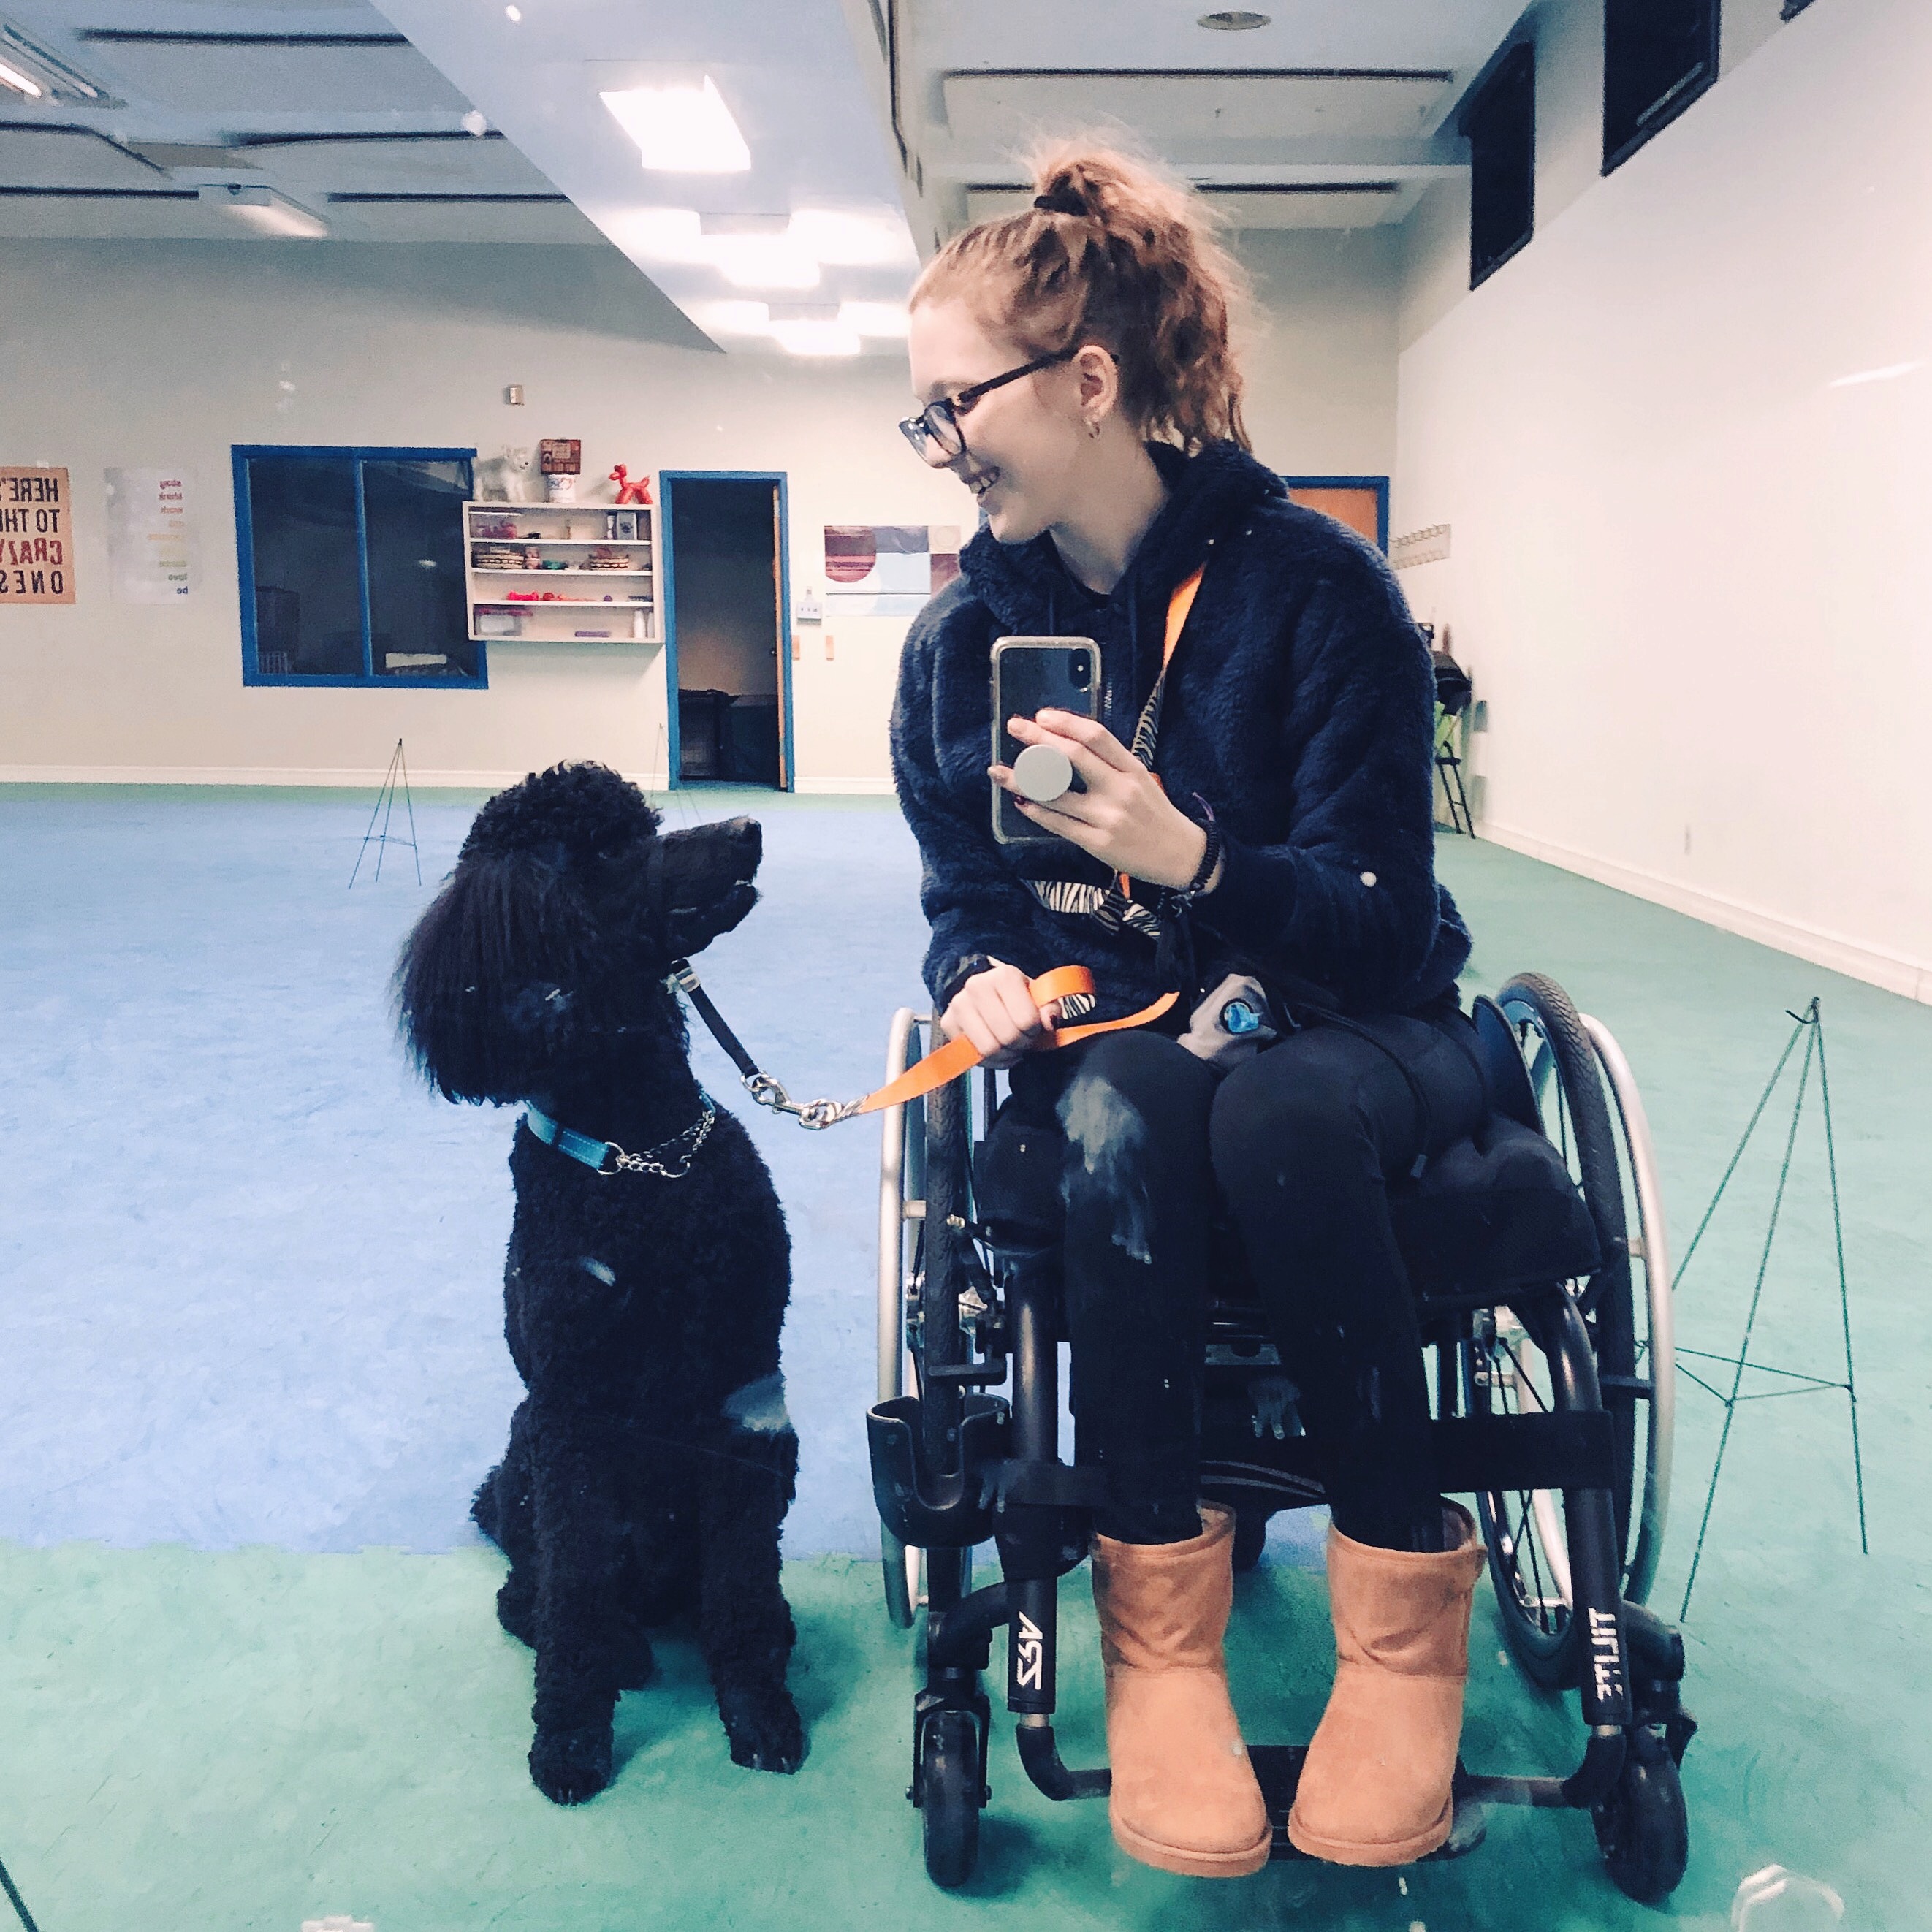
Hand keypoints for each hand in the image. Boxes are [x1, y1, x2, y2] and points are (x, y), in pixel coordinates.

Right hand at [939, 957, 1062, 1069]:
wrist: (986, 992)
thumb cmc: (1017, 997)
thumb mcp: (1039, 998)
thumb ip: (1050, 1008)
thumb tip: (1049, 1022)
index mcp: (1003, 976)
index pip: (1026, 1019)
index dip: (1035, 1030)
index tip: (1034, 1027)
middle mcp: (976, 986)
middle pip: (1007, 1036)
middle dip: (1021, 1044)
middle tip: (1023, 1039)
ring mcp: (959, 1004)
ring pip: (989, 1049)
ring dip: (1006, 1054)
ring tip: (1011, 1046)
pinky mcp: (948, 1022)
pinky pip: (974, 1056)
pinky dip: (990, 1061)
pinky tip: (997, 1051)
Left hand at [992, 710, 1209, 888]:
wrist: (1180, 855)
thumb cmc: (1155, 814)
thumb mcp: (1140, 780)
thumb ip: (1109, 763)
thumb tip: (1066, 744)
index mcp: (1132, 768)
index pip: (1097, 736)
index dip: (1066, 722)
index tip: (1041, 715)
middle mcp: (1120, 789)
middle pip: (1074, 756)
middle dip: (1038, 739)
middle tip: (1014, 727)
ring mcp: (1108, 817)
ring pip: (1057, 794)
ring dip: (1022, 780)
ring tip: (1000, 772)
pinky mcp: (1098, 843)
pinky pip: (1059, 824)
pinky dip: (1036, 812)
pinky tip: (1021, 803)